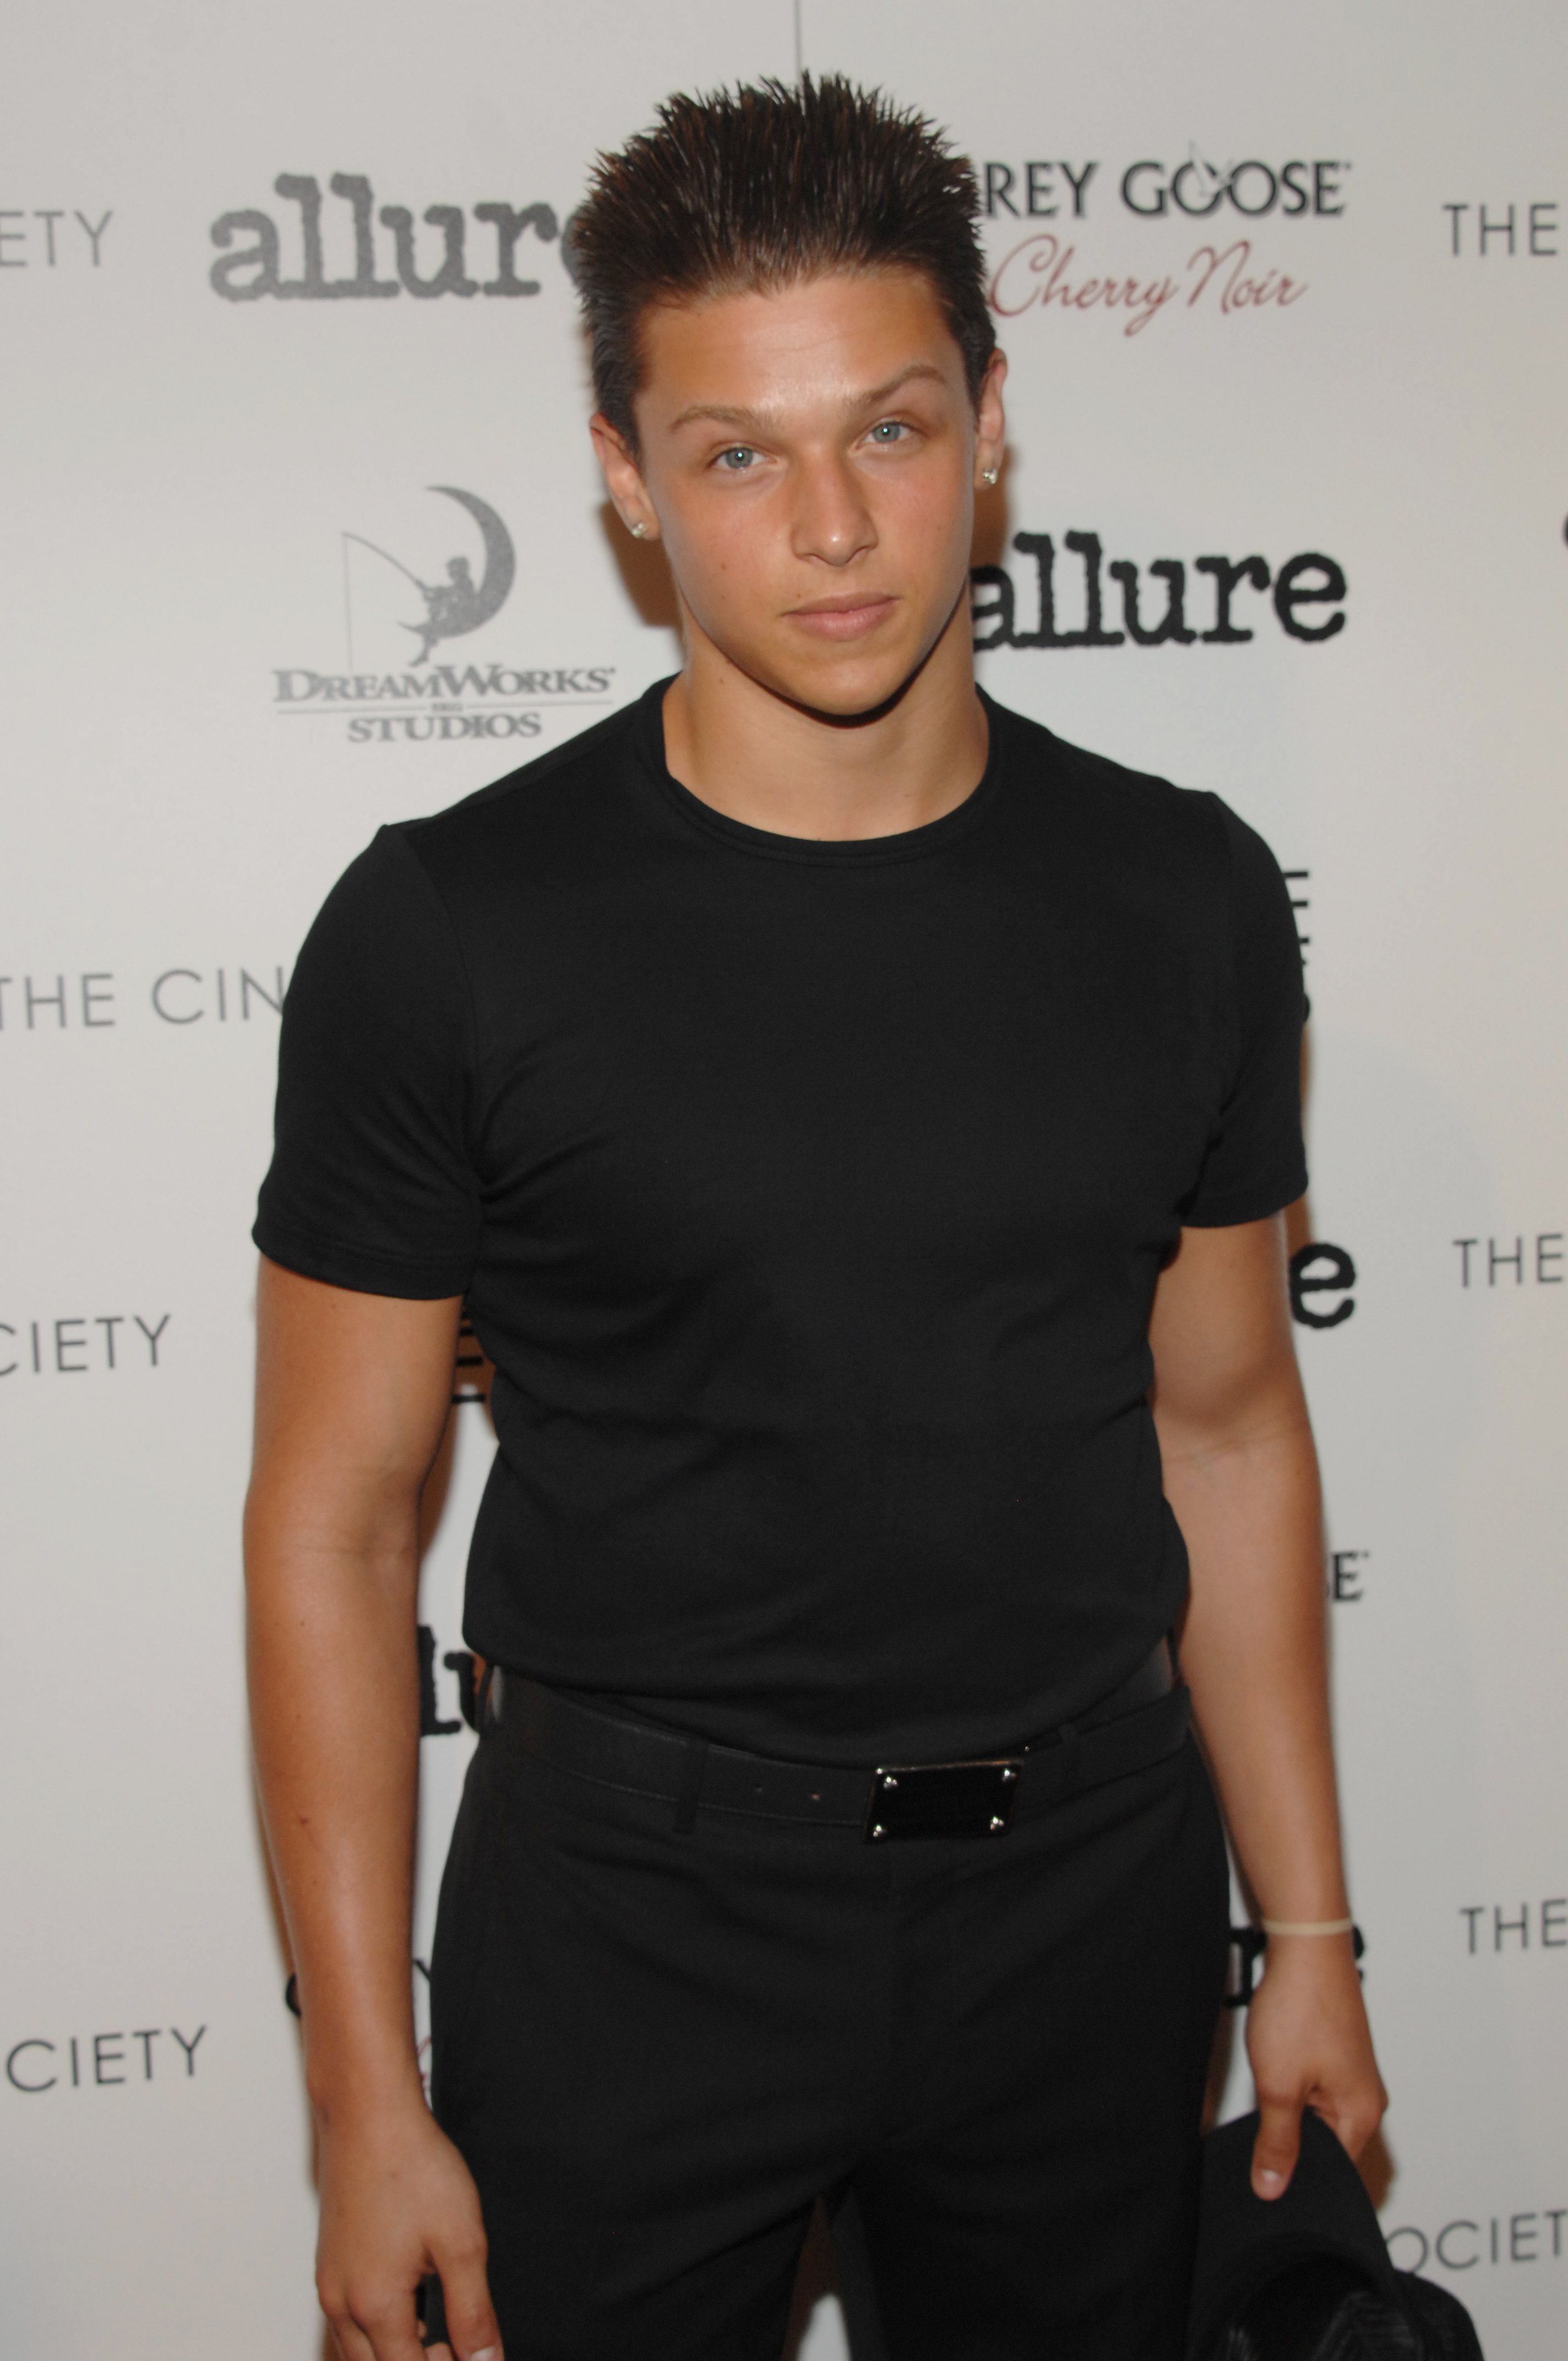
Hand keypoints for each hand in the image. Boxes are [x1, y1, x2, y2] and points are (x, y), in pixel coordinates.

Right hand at [315, 2095, 500, 2360]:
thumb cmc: (413, 2166)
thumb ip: (473, 2313)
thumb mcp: (461, 2242)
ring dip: (396, 2355)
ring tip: (441, 2336)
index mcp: (374, 2305)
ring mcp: (329, 2283)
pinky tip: (412, 2310)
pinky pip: (348, 2323)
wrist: (368, 2113)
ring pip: (357, 2352)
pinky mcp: (328, 2263)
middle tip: (459, 2350)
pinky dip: (378, 2333)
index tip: (472, 2357)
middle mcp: (341, 2303)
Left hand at [1244, 1933, 1385, 2200]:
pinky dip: (1290, 2087)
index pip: (1331, 2174)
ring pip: (1315, 2115)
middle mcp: (1364, 2098)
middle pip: (1324, 2146)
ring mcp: (1351, 2074)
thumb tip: (1273, 2189)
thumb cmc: (1301, 2008)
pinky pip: (1312, 2089)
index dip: (1295, 2180)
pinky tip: (1271, 2072)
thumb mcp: (1279, 2087)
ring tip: (1267, 2092)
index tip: (1264, 2182)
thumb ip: (1277, 2143)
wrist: (1304, 1944)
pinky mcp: (1335, 2053)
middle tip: (1259, 2134)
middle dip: (1291, 2145)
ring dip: (1287, 2111)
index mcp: (1362, 2116)